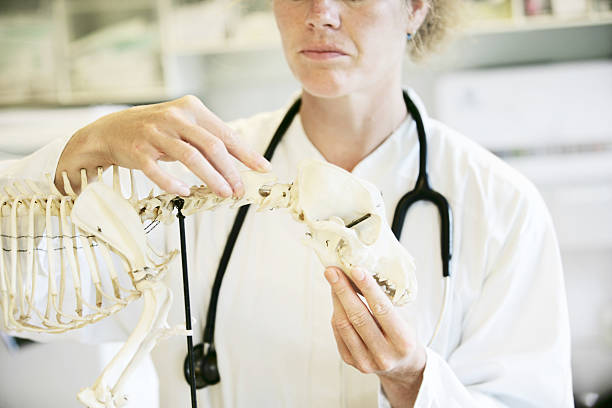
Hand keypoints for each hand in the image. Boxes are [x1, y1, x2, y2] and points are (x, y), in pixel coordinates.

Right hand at [55, 95, 270, 196]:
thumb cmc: (155, 131)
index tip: (262, 168)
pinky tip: (185, 191)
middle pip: (212, 146)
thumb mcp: (183, 127)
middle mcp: (175, 117)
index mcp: (191, 109)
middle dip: (230, 170)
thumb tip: (238, 164)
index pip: (225, 133)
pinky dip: (174, 183)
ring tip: (223, 193)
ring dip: (211, 178)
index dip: (246, 153)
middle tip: (239, 188)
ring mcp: (155, 133)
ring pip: (190, 158)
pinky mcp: (138, 150)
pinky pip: (159, 171)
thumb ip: (206, 140)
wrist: (110, 131)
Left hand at [324, 266, 425, 407]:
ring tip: (333, 280)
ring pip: (344, 324)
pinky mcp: (352, 362)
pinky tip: (337, 300)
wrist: (402, 367)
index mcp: (402, 341)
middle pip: (358, 317)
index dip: (367, 288)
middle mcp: (384, 354)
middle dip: (343, 290)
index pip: (382, 310)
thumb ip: (384, 305)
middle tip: (333, 271)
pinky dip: (336, 313)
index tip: (355, 270)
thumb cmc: (403, 337)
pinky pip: (338, 333)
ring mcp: (366, 361)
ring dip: (336, 299)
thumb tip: (358, 276)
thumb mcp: (404, 321)